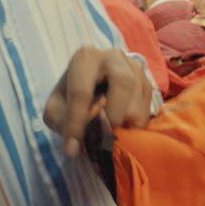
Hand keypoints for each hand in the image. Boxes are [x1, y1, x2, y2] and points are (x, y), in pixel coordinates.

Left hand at [42, 47, 157, 156]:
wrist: (92, 82)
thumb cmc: (71, 95)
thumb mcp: (56, 108)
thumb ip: (62, 121)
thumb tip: (76, 143)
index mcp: (84, 58)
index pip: (81, 92)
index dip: (77, 122)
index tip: (72, 149)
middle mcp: (112, 56)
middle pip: (123, 81)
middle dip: (117, 112)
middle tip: (109, 133)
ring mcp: (133, 66)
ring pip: (139, 90)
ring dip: (131, 118)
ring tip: (118, 133)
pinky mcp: (146, 79)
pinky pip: (149, 99)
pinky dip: (139, 118)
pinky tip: (127, 126)